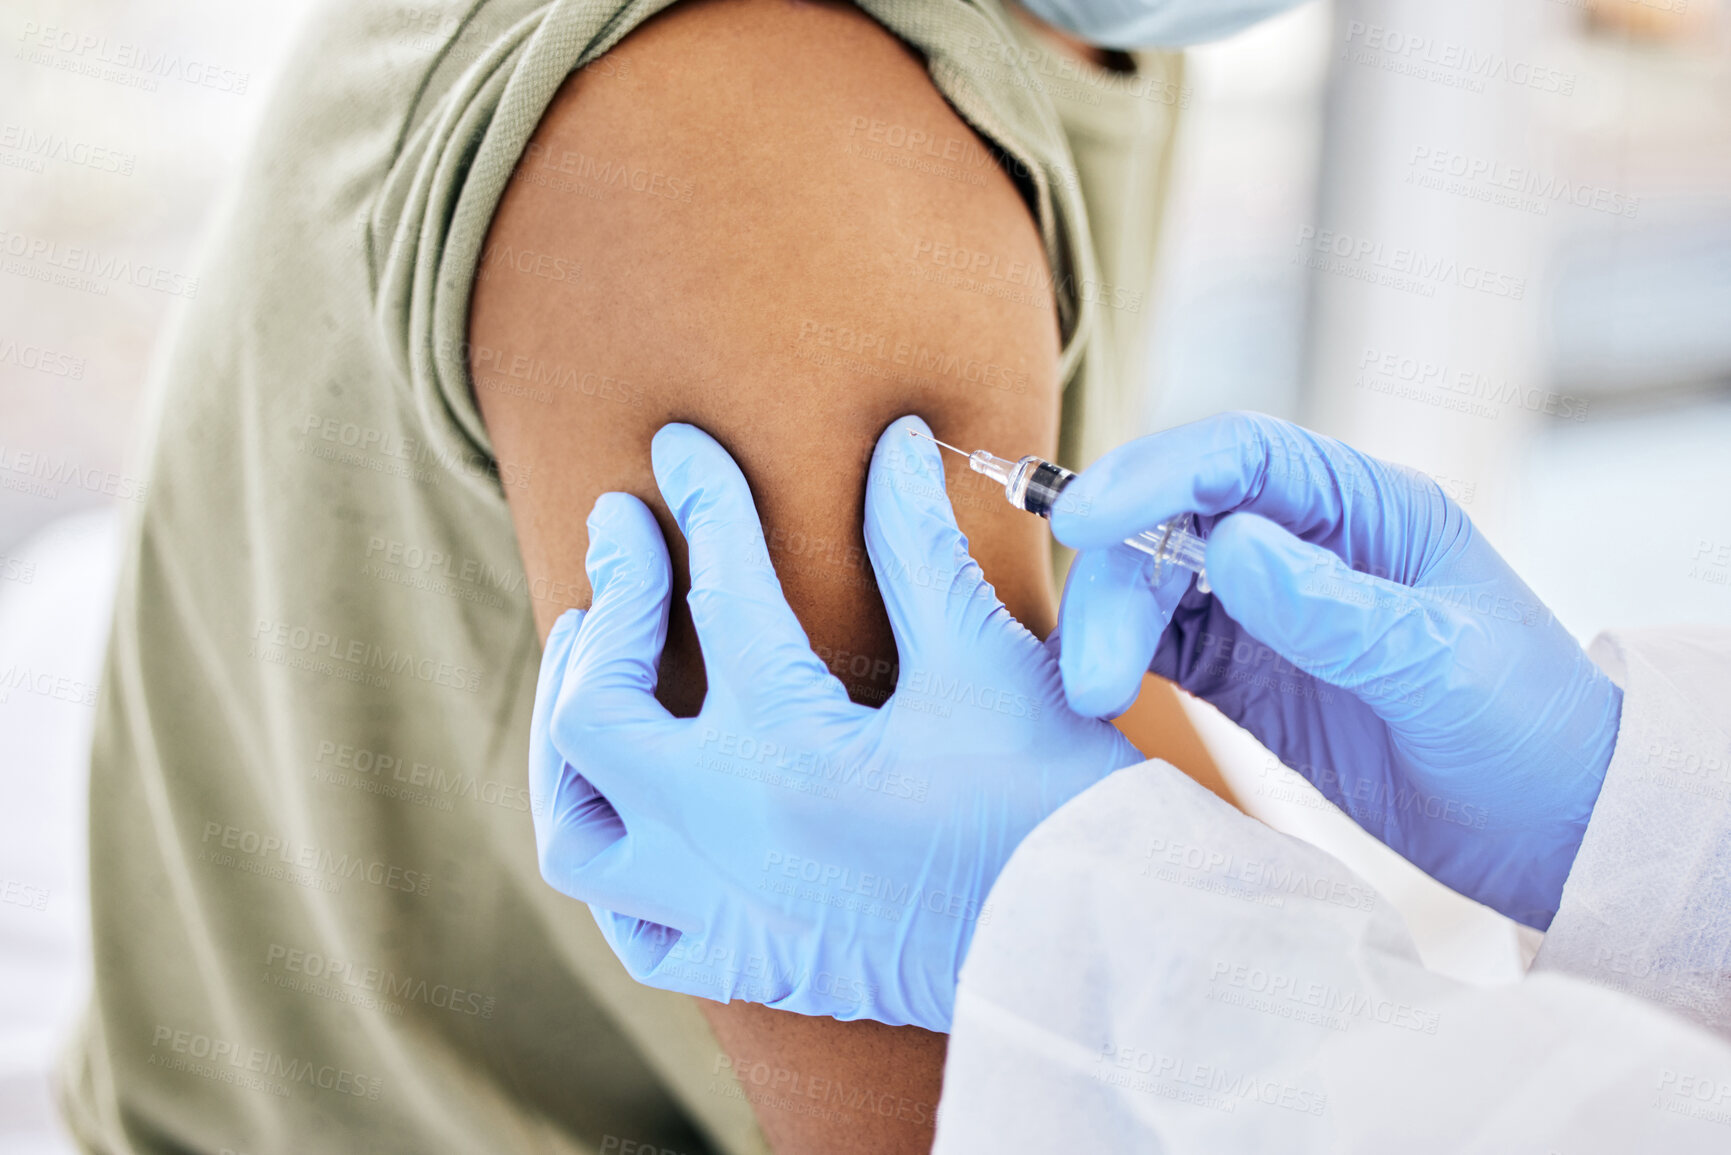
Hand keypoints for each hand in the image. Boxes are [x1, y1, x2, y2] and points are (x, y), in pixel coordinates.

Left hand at [530, 416, 1140, 1030]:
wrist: (1104, 951)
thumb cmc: (1058, 806)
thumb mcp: (993, 666)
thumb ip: (920, 550)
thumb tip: (892, 444)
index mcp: (794, 758)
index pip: (718, 599)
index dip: (702, 503)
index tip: (684, 446)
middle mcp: (730, 845)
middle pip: (592, 715)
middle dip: (607, 603)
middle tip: (623, 532)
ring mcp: (727, 918)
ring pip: (574, 833)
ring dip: (566, 733)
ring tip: (589, 653)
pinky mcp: (748, 965)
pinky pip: (630, 924)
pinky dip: (611, 851)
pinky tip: (630, 793)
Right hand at [1050, 412, 1622, 928]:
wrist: (1554, 829)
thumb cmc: (1528, 731)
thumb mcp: (1440, 667)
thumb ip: (1332, 608)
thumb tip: (1227, 543)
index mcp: (1365, 507)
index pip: (1238, 458)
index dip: (1152, 475)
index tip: (1082, 520)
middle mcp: (1307, 540)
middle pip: (1175, 521)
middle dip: (1119, 580)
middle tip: (1096, 670)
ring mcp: (1271, 605)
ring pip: (1154, 581)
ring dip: (1112, 624)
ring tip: (1097, 697)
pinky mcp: (1247, 670)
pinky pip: (1162, 642)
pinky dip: (1121, 656)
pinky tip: (1100, 693)